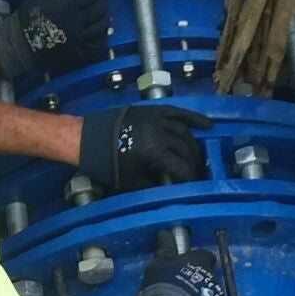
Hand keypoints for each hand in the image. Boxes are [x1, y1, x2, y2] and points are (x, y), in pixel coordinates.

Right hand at [0, 0, 113, 77]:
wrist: (23, 45)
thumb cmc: (31, 13)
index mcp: (67, 6)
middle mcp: (78, 24)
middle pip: (101, 7)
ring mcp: (82, 41)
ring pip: (104, 24)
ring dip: (104, 13)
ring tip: (97, 7)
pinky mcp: (84, 54)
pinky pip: (101, 40)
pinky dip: (102, 30)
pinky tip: (95, 25)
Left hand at [78, 105, 208, 190]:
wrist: (88, 140)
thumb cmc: (107, 164)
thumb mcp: (131, 181)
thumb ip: (155, 183)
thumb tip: (172, 185)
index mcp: (153, 152)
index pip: (181, 166)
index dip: (189, 177)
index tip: (193, 184)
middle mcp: (159, 132)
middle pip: (185, 149)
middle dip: (193, 162)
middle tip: (197, 172)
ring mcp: (157, 119)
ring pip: (184, 131)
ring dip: (194, 145)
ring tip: (197, 156)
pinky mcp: (153, 110)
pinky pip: (177, 113)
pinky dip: (192, 118)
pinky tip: (206, 125)